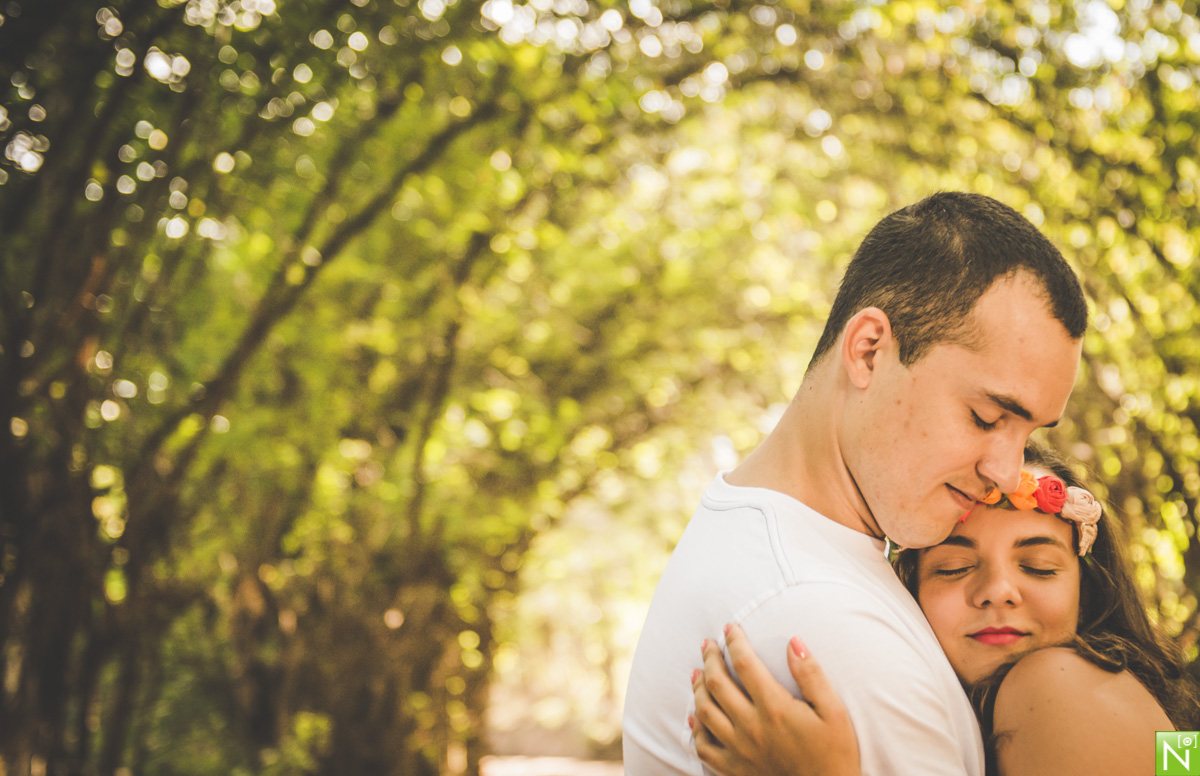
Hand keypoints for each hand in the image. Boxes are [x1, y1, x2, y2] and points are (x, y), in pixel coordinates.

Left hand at [690, 624, 860, 775]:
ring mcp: (739, 749)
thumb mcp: (833, 711)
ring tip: (697, 671)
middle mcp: (751, 727)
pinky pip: (704, 747)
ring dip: (697, 687)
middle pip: (717, 683)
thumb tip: (793, 641)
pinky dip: (696, 729)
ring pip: (704, 711)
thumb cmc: (835, 753)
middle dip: (710, 658)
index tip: (729, 627)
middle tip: (707, 644)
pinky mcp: (734, 769)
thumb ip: (811, 675)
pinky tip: (695, 716)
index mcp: (775, 708)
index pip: (745, 664)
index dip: (734, 641)